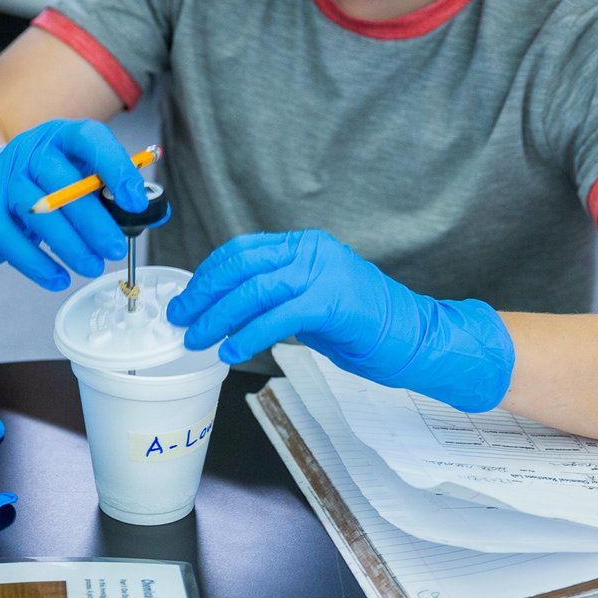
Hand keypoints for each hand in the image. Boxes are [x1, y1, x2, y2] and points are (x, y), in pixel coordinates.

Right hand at [0, 119, 148, 289]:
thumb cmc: (46, 182)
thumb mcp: (79, 172)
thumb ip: (115, 189)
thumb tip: (156, 212)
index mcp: (62, 136)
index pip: (90, 139)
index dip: (115, 169)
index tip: (134, 203)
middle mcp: (31, 150)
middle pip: (62, 183)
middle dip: (93, 221)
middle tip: (116, 249)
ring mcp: (4, 179)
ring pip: (37, 212)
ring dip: (69, 245)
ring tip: (92, 266)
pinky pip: (10, 239)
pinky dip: (36, 264)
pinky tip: (58, 279)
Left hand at [166, 231, 514, 412]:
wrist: (416, 338)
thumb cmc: (364, 326)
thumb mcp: (311, 300)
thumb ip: (276, 296)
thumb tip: (225, 308)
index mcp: (305, 246)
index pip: (241, 251)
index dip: (207, 275)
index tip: (185, 299)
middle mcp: (312, 251)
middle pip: (240, 266)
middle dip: (202, 295)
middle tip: (181, 319)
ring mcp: (324, 273)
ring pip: (253, 290)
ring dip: (217, 317)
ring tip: (198, 339)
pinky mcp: (333, 301)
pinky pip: (276, 317)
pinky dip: (247, 335)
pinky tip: (232, 351)